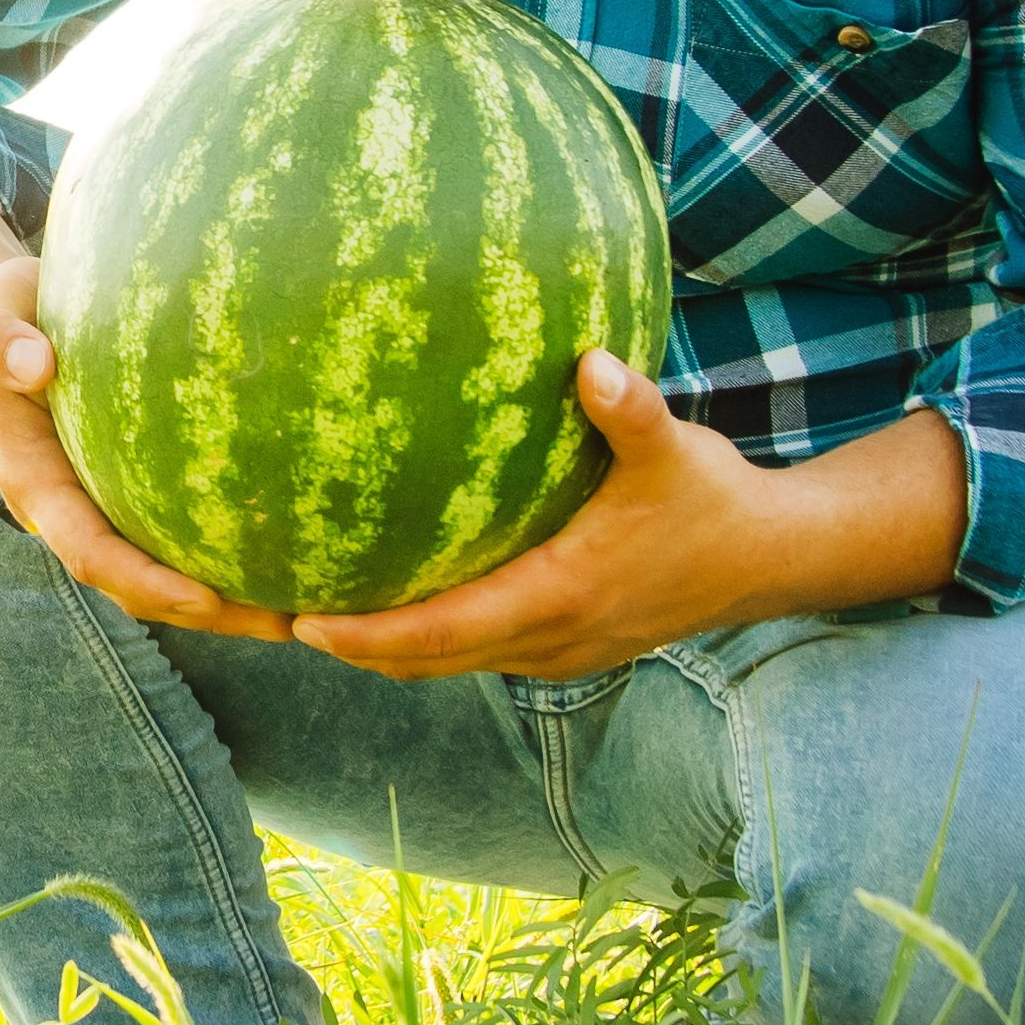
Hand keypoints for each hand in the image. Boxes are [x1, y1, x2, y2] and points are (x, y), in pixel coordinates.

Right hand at [0, 253, 291, 640]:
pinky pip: (186, 532)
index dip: (142, 582)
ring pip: (168, 573)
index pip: (89, 552)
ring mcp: (106, 507)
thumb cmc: (5, 313)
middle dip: (207, 612)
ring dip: (232, 601)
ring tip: (307, 609)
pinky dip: (234, 551)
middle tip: (282, 622)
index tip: (203, 599)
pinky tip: (301, 546)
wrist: (12, 318)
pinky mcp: (136, 491)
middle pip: (139, 586)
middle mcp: (73, 512)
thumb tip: (35, 363)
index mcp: (36, 485)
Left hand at [292, 364, 960, 681]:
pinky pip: (463, 647)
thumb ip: (631, 409)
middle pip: (418, 663)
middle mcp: (546, 640)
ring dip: (370, 646)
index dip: (370, 636)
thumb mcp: (676, 450)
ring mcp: (549, 650)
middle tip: (256, 617)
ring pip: (436, 662)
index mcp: (560, 600)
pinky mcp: (555, 642)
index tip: (300, 625)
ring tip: (286, 611)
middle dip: (340, 647)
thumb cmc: (713, 500)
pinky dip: (412, 634)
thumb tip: (592, 361)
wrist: (768, 561)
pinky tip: (369, 591)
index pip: (443, 634)